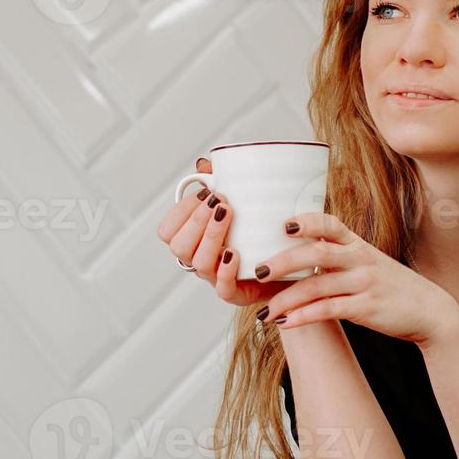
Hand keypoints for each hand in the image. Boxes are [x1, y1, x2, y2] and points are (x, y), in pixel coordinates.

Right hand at [155, 156, 296, 307]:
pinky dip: (226, 270)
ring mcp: (216, 278)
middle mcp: (200, 259)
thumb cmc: (260, 229)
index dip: (181, 211)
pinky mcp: (237, 293)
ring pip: (200, 264)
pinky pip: (223, 288)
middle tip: (219, 201)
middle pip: (179, 247)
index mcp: (194, 240)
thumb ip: (220, 182)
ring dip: (211, 236)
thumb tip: (203, 164)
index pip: (168, 231)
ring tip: (227, 214)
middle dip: (196, 220)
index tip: (205, 192)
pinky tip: (234, 252)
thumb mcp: (242, 201)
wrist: (291, 260)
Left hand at [254, 212, 458, 345]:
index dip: (305, 220)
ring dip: (287, 298)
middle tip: (259, 271)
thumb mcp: (368, 261)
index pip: (329, 223)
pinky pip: (329, 310)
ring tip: (265, 309)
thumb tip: (300, 250)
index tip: (281, 224)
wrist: (429, 311)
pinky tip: (286, 323)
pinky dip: (304, 317)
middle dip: (283, 261)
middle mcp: (360, 259)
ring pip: (317, 285)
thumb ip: (339, 254)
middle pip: (316, 252)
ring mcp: (364, 283)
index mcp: (357, 244)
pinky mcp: (366, 308)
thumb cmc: (391, 287)